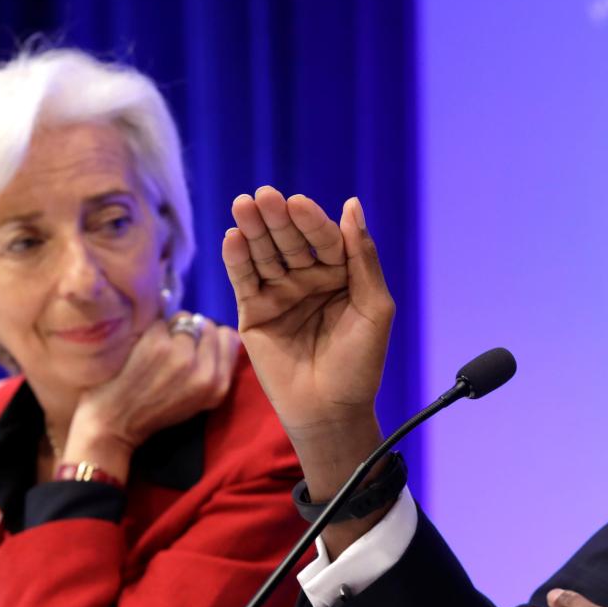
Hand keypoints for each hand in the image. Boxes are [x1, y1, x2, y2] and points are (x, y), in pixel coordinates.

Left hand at [63, 315, 240, 480]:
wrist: (117, 421)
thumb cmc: (156, 411)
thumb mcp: (199, 401)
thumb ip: (215, 369)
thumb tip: (223, 332)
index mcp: (218, 386)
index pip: (229, 337)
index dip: (210, 338)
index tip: (196, 346)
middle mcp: (204, 370)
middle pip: (208, 325)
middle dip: (192, 331)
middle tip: (173, 348)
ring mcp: (181, 355)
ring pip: (184, 319)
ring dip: (171, 328)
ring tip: (158, 348)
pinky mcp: (157, 344)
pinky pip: (160, 321)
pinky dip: (152, 330)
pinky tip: (142, 348)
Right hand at [224, 189, 392, 454]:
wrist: (330, 410)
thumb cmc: (360, 363)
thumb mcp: (374, 308)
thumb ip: (362, 258)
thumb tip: (352, 205)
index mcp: (341, 274)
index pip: (324, 240)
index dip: (311, 222)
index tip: (298, 203)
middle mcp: (309, 278)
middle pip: (290, 241)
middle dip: (277, 219)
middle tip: (264, 196)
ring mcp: (280, 293)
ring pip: (264, 255)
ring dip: (253, 230)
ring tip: (244, 206)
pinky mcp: (254, 311)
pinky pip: (245, 280)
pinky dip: (237, 259)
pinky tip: (233, 237)